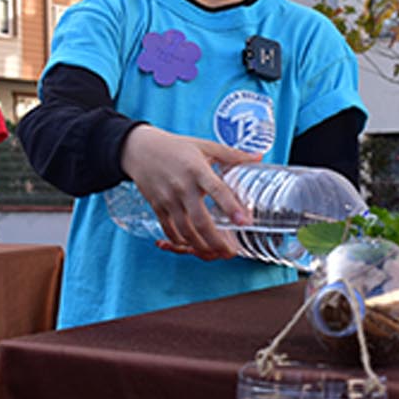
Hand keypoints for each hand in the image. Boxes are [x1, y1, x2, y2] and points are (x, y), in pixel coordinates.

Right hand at [119, 126, 259, 259]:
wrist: (140, 149)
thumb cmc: (176, 147)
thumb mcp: (205, 146)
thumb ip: (232, 155)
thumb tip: (258, 157)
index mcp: (197, 170)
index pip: (217, 190)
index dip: (232, 207)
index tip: (245, 221)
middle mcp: (182, 187)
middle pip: (200, 220)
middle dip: (217, 240)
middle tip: (231, 251)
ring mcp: (168, 199)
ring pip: (185, 230)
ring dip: (201, 245)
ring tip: (215, 252)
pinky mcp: (157, 206)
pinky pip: (169, 229)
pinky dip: (181, 241)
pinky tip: (193, 246)